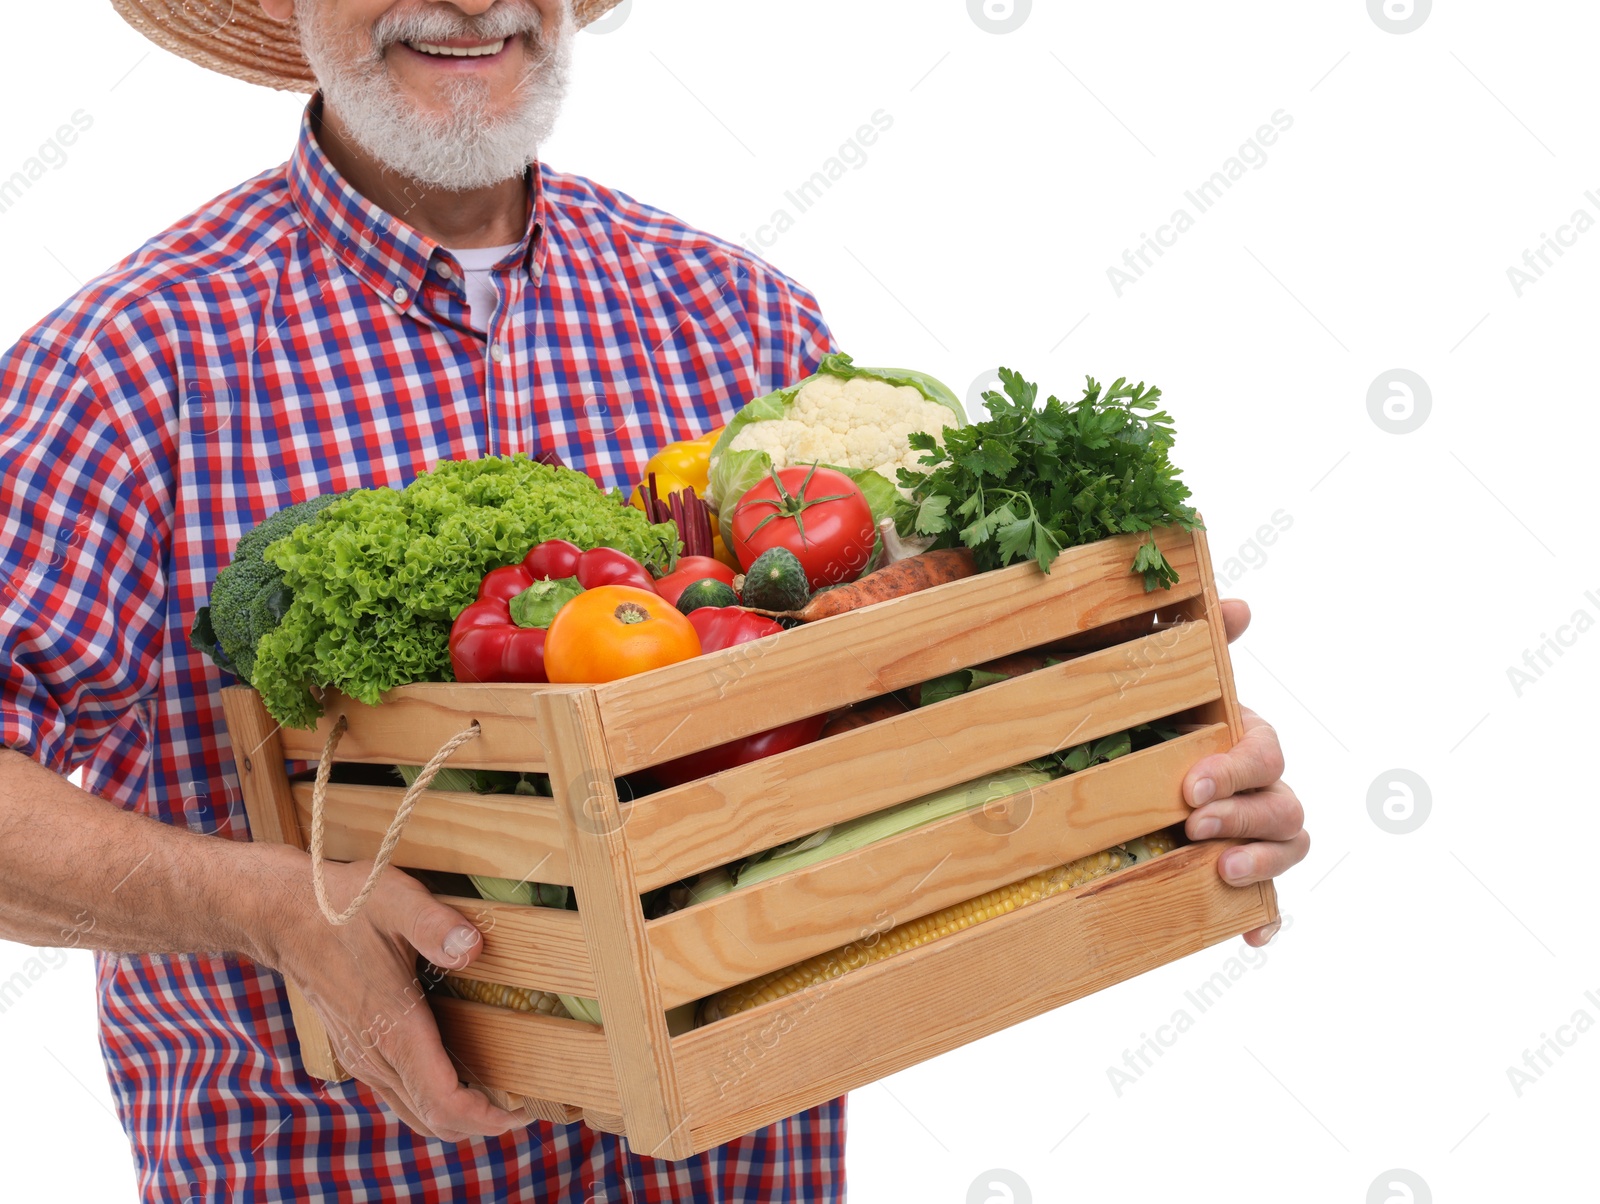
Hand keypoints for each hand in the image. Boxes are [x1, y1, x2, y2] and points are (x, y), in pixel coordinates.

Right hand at [255, 846, 527, 1141]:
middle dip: (480, 1124)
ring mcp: (364, 1056)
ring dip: (456, 1118)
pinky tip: (458, 1082)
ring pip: (414, 1112)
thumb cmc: (344, 906)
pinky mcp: (357, 1049)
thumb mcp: (397, 900)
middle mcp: (377, 1054)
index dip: (485, 1115)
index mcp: (394, 1028)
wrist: (286, 915)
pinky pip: (399, 1094)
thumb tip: (474, 947)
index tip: (520, 1111)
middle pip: (433, 1118)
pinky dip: (432, 1103)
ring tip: (499, 1101)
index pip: (442, 1100)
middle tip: (522, 1111)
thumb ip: (436, 925)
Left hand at [1180, 598, 1307, 946]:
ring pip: (1289, 846)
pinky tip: (1251, 937)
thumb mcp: (1164, 673)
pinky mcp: (1244, 869)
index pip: (1265, 752)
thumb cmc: (1153, 711)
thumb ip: (1196, 637)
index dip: (1236, 770)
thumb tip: (1237, 604)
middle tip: (1193, 824)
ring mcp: (1257, 830)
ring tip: (1220, 870)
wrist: (1129, 754)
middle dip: (1241, 816)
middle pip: (1283, 805)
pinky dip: (1267, 919)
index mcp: (1245, 738)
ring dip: (1261, 861)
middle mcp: (1261, 785)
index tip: (1189, 787)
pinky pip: (1272, 899)